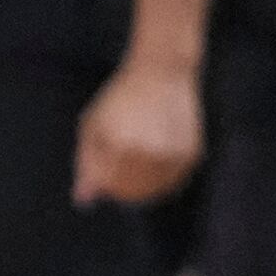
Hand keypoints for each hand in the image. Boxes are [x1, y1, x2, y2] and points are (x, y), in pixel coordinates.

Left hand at [75, 57, 201, 207]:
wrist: (161, 73)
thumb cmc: (120, 99)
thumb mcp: (93, 125)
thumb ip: (86, 165)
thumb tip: (83, 202)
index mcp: (120, 146)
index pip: (109, 186)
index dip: (104, 185)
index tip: (104, 173)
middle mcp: (149, 153)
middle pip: (132, 193)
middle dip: (123, 189)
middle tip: (122, 166)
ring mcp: (173, 155)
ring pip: (155, 191)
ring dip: (144, 186)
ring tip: (138, 160)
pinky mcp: (192, 154)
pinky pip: (174, 182)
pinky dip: (163, 179)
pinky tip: (154, 159)